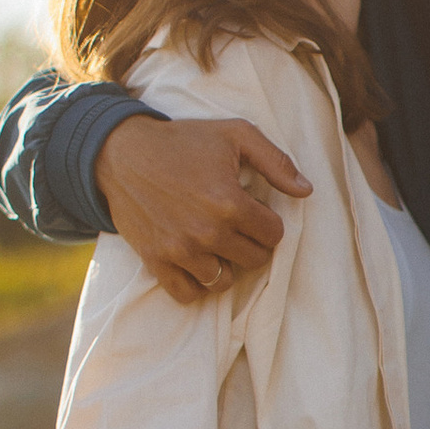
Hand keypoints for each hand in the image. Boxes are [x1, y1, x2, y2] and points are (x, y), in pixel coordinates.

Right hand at [93, 113, 309, 304]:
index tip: (254, 211)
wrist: (123, 153)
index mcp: (229, 202)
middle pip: (254, 260)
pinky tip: (198, 263)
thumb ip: (276, 161)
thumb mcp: (236, 134)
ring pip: (224, 281)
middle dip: (251, 243)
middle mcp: (207, 232)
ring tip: (217, 243)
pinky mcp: (156, 261)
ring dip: (226, 264)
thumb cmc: (184, 140)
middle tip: (237, 226)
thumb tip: (306, 191)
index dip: (268, 222)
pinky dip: (198, 284)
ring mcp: (180, 251)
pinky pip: (188, 294)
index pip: (273, 235)